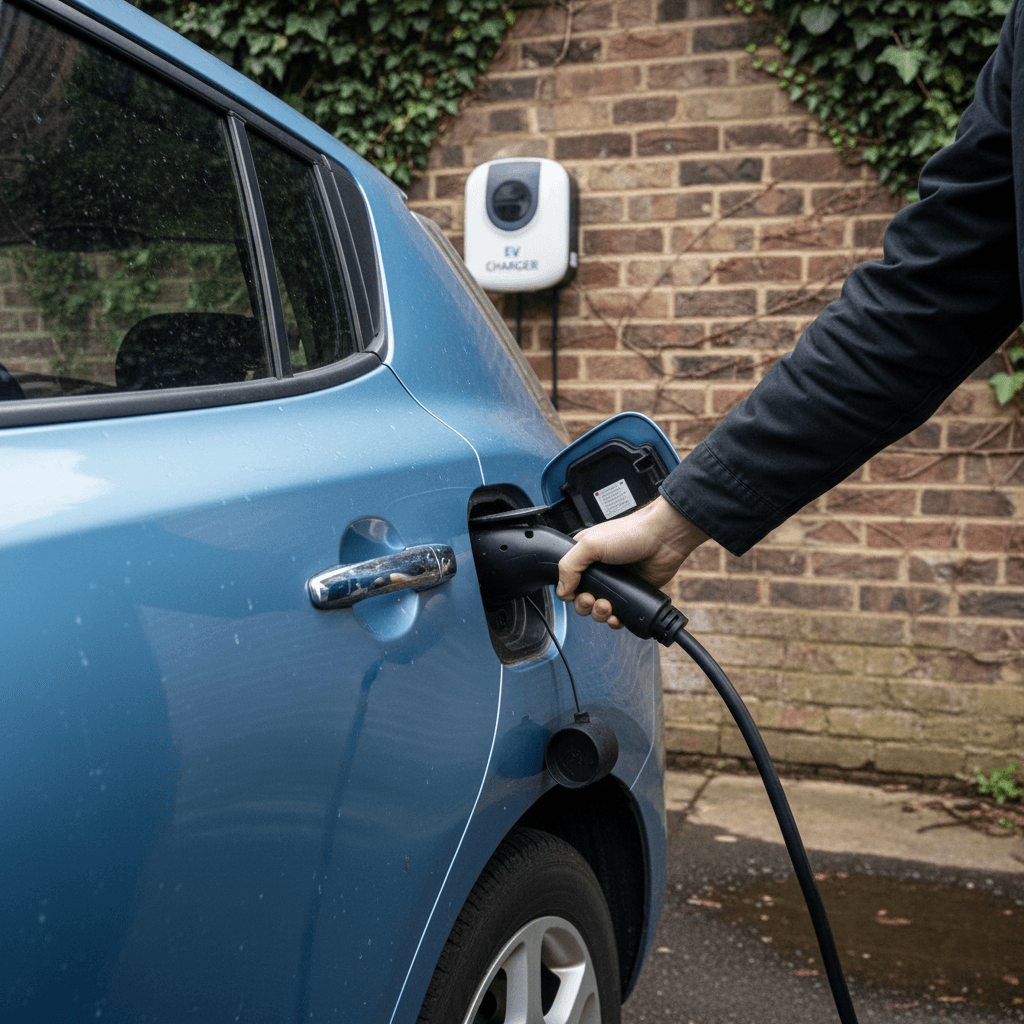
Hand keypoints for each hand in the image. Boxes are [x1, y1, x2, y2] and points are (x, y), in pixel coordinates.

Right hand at [555, 497, 707, 628]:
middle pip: (581, 599)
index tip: (577, 591)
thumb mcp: (591, 544)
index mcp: (585, 556)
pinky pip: (618, 615)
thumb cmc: (631, 533)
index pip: (567, 580)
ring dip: (599, 614)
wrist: (663, 538)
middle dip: (584, 605)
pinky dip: (615, 621)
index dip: (569, 591)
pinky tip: (617, 617)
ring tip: (607, 606)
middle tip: (593, 599)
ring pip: (598, 610)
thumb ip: (569, 566)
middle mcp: (599, 571)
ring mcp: (615, 584)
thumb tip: (561, 591)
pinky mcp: (631, 594)